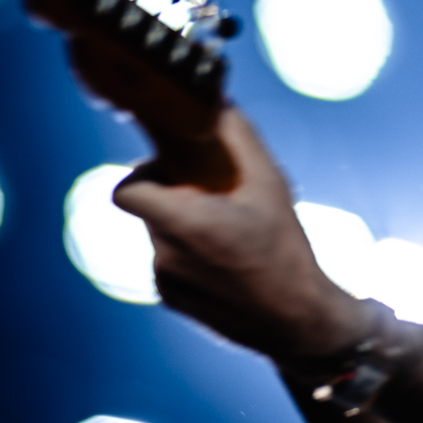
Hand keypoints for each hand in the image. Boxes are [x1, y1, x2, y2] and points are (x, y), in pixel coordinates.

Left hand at [113, 105, 369, 360]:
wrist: (297, 322)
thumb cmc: (285, 249)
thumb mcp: (271, 182)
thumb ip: (238, 135)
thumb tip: (215, 100)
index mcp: (184, 223)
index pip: (126, 190)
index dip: (143, 173)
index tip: (173, 168)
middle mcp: (165, 254)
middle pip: (149, 205)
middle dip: (173, 192)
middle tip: (216, 193)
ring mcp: (165, 281)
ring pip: (159, 232)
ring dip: (182, 222)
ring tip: (228, 228)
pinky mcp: (171, 300)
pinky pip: (167, 259)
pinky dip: (187, 251)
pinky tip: (225, 256)